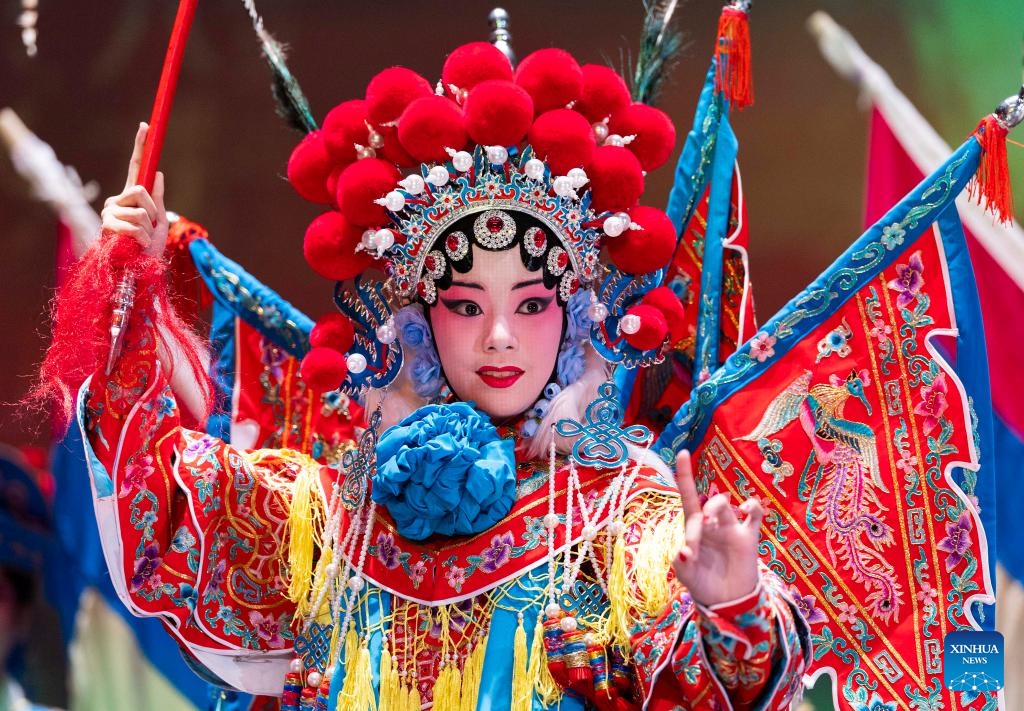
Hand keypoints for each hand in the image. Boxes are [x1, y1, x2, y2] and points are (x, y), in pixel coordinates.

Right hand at [100, 122, 167, 257]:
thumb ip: (157, 199)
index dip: (140, 146)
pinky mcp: (107, 225)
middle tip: (150, 228)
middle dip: (152, 211)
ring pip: (139, 208)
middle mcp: (116, 201)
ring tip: (142, 240)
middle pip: (140, 190)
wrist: (140, 270)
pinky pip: (134, 222)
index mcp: (131, 198)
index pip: (136, 167)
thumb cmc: (148, 249)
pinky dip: (142, 236)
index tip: (145, 126)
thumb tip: (157, 173)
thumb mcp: (159, 222)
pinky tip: (136, 245)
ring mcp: (109, 212)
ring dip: (148, 228)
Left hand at [671, 450, 762, 606]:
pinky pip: (754, 515)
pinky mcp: (748, 537)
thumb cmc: (703, 583)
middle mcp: (712, 523)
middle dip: (697, 518)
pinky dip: (753, 507)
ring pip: (725, 505)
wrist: (727, 602)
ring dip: (716, 506)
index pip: (688, 496)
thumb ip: (682, 564)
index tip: (683, 452)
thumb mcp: (687, 576)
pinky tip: (747, 508)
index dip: (685, 475)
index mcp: (694, 527)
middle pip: (704, 504)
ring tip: (709, 518)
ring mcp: (731, 528)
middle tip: (693, 545)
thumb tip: (683, 551)